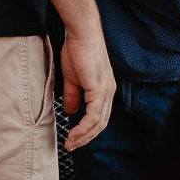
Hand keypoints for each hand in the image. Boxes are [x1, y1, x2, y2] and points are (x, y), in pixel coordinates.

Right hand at [59, 31, 115, 150]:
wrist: (81, 34)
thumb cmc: (77, 50)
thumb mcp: (72, 77)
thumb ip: (73, 95)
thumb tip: (72, 111)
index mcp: (104, 89)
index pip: (99, 117)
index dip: (87, 130)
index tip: (73, 138)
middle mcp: (108, 92)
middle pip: (101, 124)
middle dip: (86, 138)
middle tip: (71, 146)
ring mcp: (106, 91)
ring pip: (99, 123)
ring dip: (84, 136)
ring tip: (70, 143)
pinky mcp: (99, 89)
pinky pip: (94, 115)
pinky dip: (84, 127)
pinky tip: (75, 132)